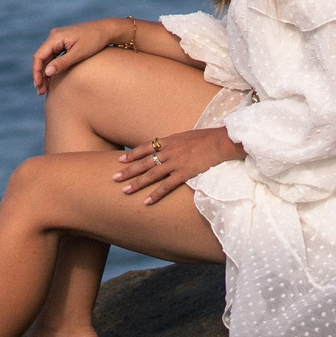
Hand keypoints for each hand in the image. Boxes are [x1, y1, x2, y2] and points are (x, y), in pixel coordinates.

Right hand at [32, 19, 128, 93]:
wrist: (106, 30)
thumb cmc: (94, 41)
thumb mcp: (79, 53)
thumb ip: (62, 63)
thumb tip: (47, 73)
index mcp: (55, 37)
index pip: (39, 56)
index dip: (36, 72)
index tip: (38, 86)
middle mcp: (54, 36)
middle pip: (41, 58)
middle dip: (39, 75)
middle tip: (41, 92)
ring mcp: (58, 39)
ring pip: (46, 58)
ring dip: (44, 73)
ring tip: (45, 89)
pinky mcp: (63, 43)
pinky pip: (53, 56)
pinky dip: (51, 68)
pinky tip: (52, 79)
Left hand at [113, 128, 241, 205]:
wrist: (222, 141)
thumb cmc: (209, 138)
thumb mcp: (189, 136)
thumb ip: (178, 142)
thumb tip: (172, 146)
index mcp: (170, 140)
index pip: (146, 147)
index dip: (132, 154)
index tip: (120, 160)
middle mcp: (169, 151)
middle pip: (144, 162)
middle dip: (128, 170)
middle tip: (113, 177)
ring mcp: (176, 162)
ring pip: (151, 174)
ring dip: (137, 183)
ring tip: (124, 191)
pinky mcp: (184, 173)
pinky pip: (166, 185)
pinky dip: (156, 194)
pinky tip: (146, 201)